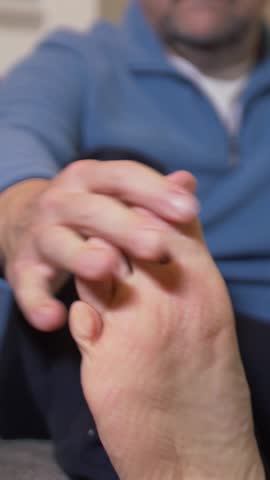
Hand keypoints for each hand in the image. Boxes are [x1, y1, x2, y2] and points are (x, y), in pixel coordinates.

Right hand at [0, 160, 197, 330]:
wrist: (28, 224)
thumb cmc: (88, 213)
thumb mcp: (115, 196)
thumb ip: (151, 193)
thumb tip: (187, 182)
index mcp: (89, 179)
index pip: (123, 177)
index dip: (156, 192)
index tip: (190, 211)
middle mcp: (61, 202)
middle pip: (93, 210)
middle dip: (127, 227)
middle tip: (158, 246)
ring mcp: (40, 235)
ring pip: (58, 243)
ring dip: (81, 256)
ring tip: (108, 268)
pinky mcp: (23, 269)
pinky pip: (28, 288)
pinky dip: (38, 304)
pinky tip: (54, 319)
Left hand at [70, 217, 263, 479]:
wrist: (198, 442)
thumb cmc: (205, 369)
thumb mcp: (208, 300)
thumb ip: (189, 246)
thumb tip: (182, 188)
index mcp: (200, 278)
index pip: (159, 217)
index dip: (136, 214)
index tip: (127, 223)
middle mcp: (168, 294)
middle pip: (122, 233)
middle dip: (109, 233)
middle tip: (108, 251)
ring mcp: (134, 322)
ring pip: (94, 267)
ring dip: (91, 273)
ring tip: (106, 293)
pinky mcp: (103, 354)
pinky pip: (79, 311)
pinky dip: (82, 312)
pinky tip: (97, 327)